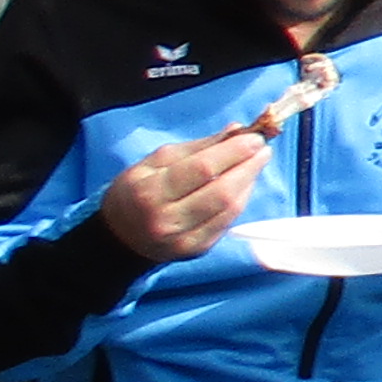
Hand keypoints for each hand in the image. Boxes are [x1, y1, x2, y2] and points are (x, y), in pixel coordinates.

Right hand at [98, 124, 271, 266]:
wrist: (119, 237)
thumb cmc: (136, 191)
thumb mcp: (155, 162)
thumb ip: (198, 147)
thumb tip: (237, 130)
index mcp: (150, 191)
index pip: (202, 169)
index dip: (233, 152)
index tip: (254, 137)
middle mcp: (166, 219)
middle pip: (221, 191)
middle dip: (248, 167)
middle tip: (263, 149)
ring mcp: (184, 239)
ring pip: (230, 208)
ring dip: (249, 182)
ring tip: (256, 163)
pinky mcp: (197, 250)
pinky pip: (228, 222)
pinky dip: (240, 200)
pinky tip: (243, 185)